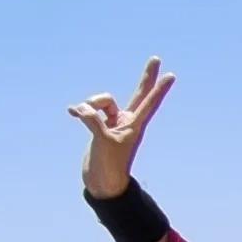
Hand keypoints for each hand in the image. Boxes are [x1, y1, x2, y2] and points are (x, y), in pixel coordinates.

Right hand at [68, 58, 175, 197]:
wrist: (101, 183)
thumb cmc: (109, 166)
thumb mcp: (102, 142)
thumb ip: (92, 121)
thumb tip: (81, 108)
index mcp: (135, 125)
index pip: (149, 102)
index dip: (159, 89)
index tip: (171, 76)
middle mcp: (126, 120)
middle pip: (138, 93)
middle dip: (146, 76)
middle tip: (156, 59)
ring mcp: (113, 122)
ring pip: (102, 101)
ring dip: (91, 106)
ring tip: (83, 117)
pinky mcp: (99, 126)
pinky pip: (89, 110)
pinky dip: (80, 111)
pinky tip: (71, 112)